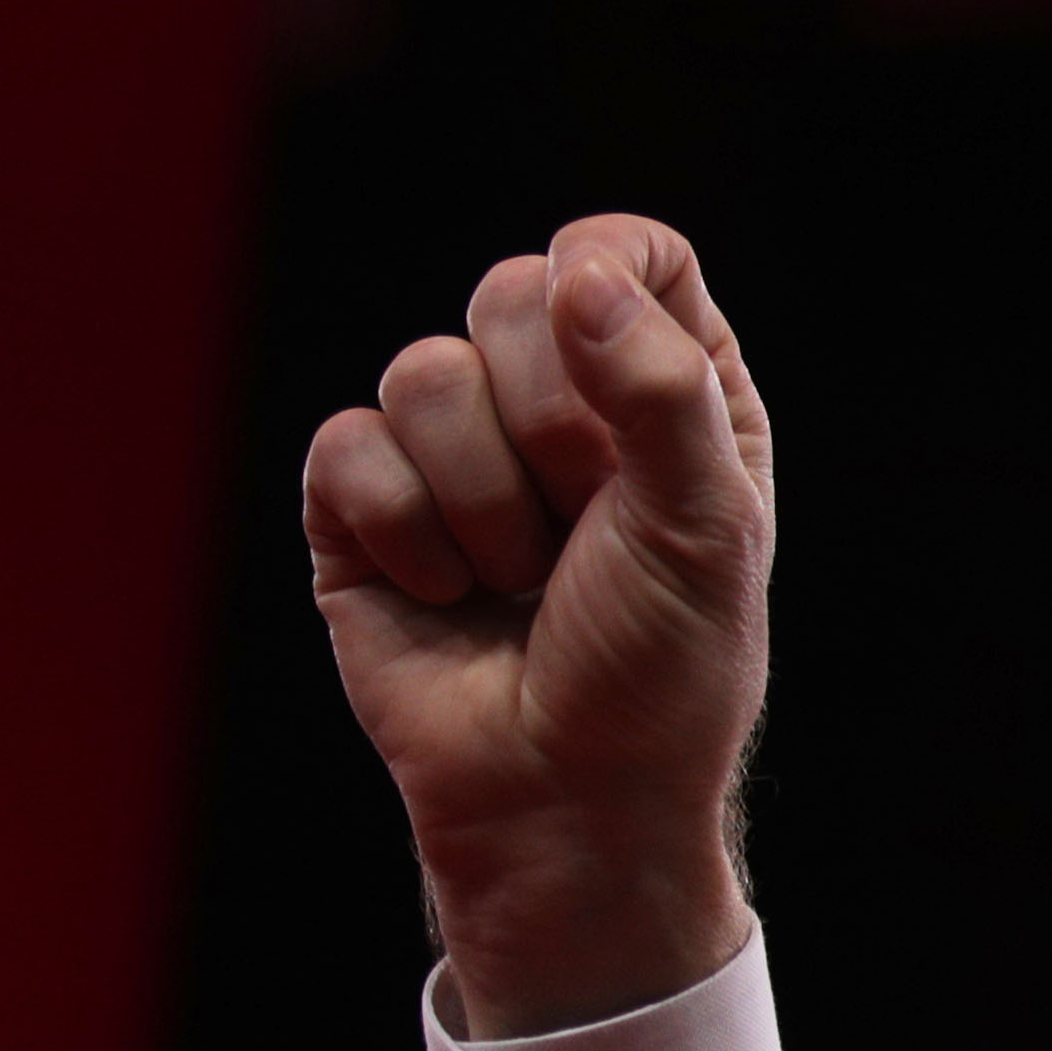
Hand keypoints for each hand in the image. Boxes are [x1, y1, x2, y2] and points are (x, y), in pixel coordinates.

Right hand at [300, 213, 774, 1036]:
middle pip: (510, 291)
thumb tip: (573, 271)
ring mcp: (455, 453)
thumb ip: (661, 388)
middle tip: (584, 529)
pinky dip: (405, 536)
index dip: (604, 273)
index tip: (611, 344)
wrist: (568, 800)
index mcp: (668, 390)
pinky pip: (346, 449)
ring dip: (483, 502)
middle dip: (551, 424)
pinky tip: (449, 600)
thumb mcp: (706, 526)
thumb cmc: (661, 670)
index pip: (626, 250)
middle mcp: (560, 402)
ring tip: (522, 582)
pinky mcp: (362, 511)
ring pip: (421, 373)